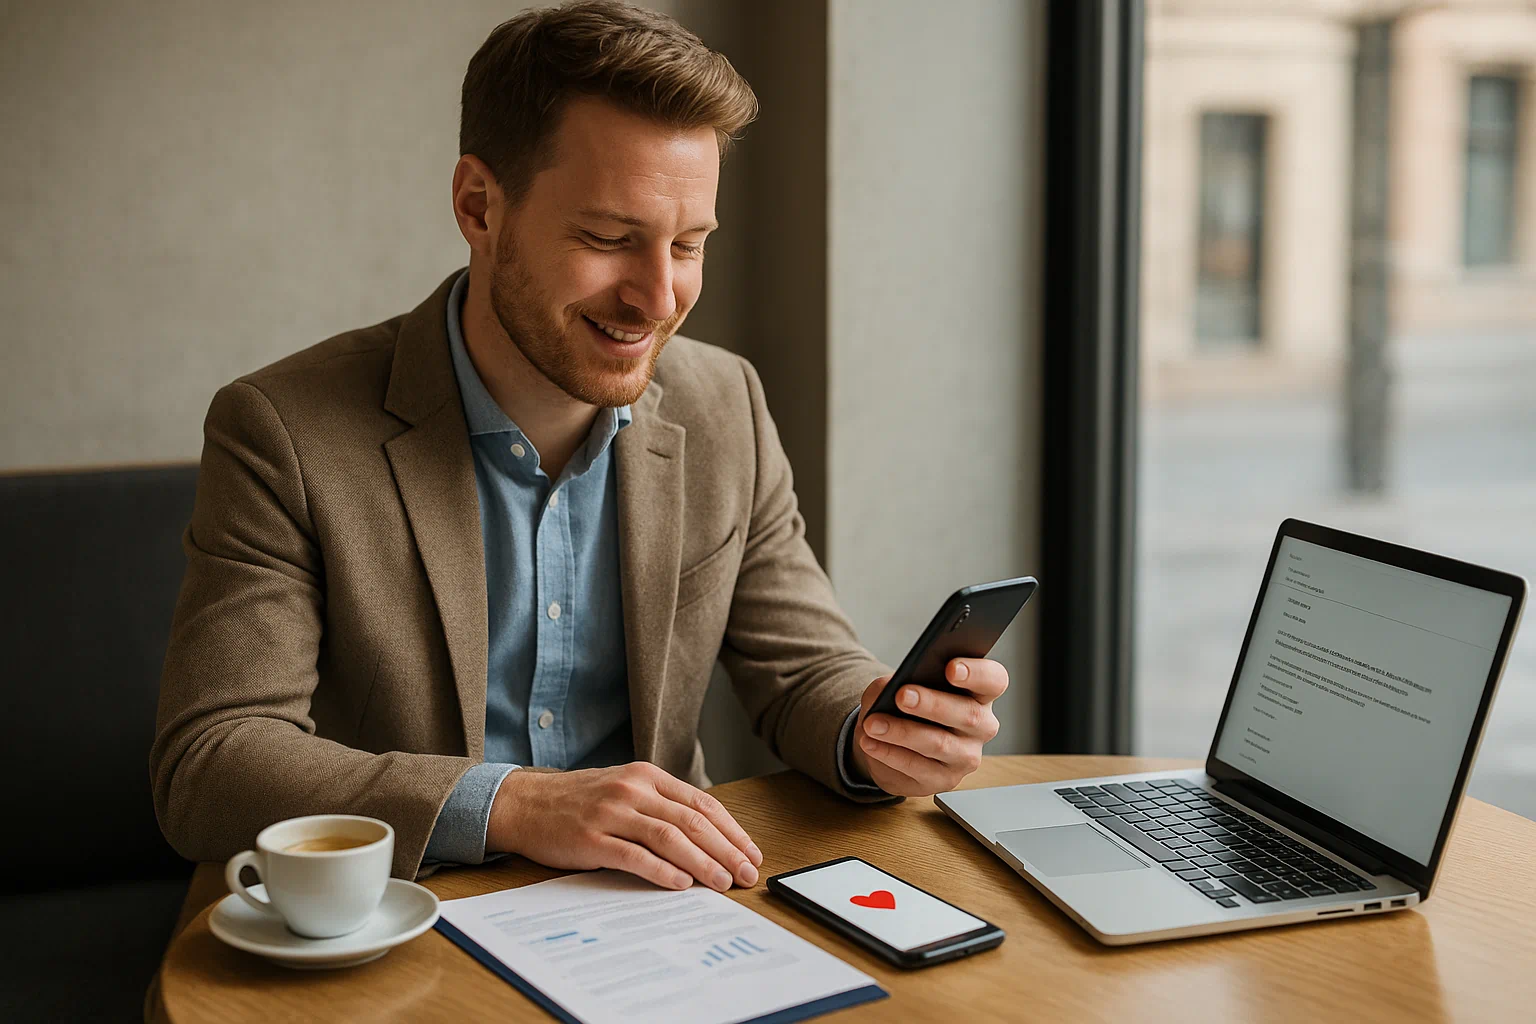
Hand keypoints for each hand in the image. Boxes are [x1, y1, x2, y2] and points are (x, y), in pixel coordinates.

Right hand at [486, 762, 762, 891]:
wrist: (524, 803)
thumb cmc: (579, 801)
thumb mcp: (624, 790)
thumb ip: (660, 806)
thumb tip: (707, 838)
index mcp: (647, 776)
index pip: (702, 803)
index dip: (731, 831)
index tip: (751, 853)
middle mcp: (633, 789)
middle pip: (692, 821)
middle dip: (726, 850)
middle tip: (747, 875)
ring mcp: (611, 812)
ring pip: (669, 837)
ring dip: (702, 863)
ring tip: (722, 882)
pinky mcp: (591, 839)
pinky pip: (634, 856)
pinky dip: (662, 871)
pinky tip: (681, 884)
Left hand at [850, 658, 1006, 795]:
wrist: (890, 742)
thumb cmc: (905, 705)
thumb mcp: (897, 685)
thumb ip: (896, 681)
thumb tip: (889, 690)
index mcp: (979, 693)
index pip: (993, 680)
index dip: (977, 673)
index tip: (951, 668)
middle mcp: (981, 726)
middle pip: (968, 714)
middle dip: (932, 704)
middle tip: (902, 695)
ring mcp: (966, 756)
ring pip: (940, 744)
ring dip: (903, 732)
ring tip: (873, 723)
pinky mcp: (944, 780)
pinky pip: (918, 768)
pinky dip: (890, 754)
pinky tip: (870, 743)